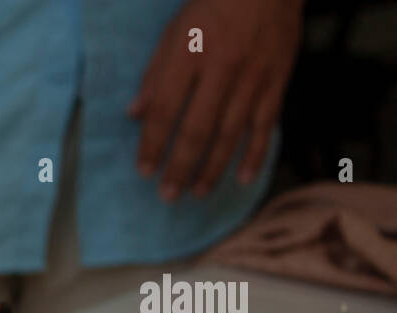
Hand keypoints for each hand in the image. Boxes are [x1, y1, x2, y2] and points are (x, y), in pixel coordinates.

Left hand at [129, 0, 302, 199]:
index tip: (144, 170)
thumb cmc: (213, 5)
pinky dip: (255, 154)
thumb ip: (154, 74)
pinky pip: (266, 124)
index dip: (152, 144)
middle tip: (168, 195)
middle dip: (181, 167)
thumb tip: (134, 114)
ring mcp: (253, 77)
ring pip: (231, 134)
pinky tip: (243, 177)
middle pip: (197, 130)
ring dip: (213, 168)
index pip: (164, 110)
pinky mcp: (278, 80)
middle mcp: (221, 69)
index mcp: (189, 55)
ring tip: (198, 193)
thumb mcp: (175, 31)